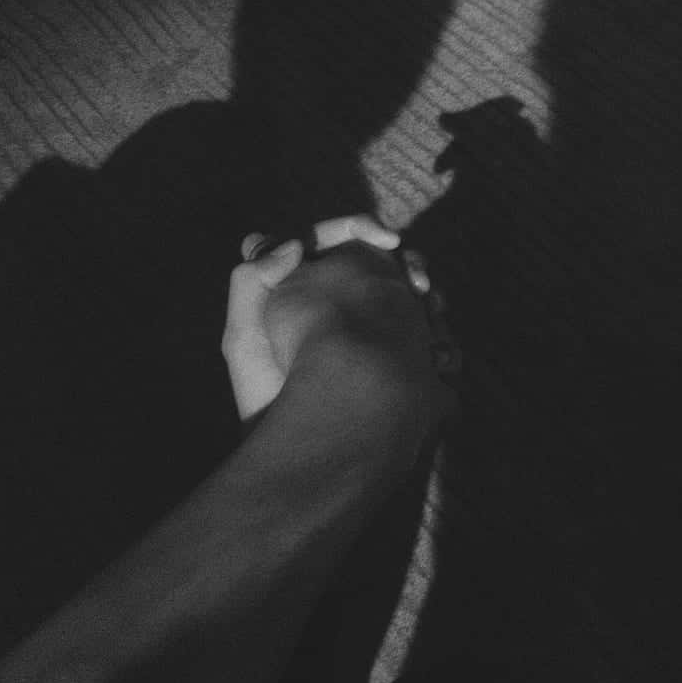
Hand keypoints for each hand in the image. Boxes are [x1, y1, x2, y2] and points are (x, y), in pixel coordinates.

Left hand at [222, 216, 458, 440]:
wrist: (297, 454)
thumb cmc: (264, 396)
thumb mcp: (243, 337)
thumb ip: (252, 279)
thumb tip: (295, 245)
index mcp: (302, 288)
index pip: (335, 238)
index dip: (362, 228)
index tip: (388, 238)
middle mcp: (339, 306)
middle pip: (381, 265)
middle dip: (408, 267)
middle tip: (421, 285)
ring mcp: (371, 336)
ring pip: (409, 299)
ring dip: (428, 301)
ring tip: (433, 312)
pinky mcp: (394, 364)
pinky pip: (424, 339)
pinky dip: (438, 339)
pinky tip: (438, 352)